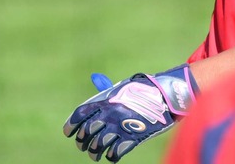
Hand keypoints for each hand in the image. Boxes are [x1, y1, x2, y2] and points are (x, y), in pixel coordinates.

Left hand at [63, 64, 198, 161]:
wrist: (166, 95)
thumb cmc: (144, 90)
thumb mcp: (124, 87)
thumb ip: (107, 90)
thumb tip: (94, 78)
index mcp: (106, 100)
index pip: (80, 115)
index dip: (71, 126)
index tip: (68, 132)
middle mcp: (110, 114)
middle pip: (86, 134)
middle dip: (83, 141)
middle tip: (85, 144)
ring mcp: (120, 126)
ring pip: (97, 147)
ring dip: (95, 152)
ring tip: (97, 153)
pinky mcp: (131, 138)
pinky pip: (114, 154)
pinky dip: (111, 156)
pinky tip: (113, 154)